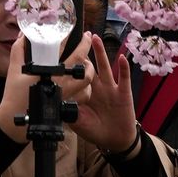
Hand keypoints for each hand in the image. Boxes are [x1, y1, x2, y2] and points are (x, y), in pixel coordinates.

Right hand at [0, 32, 96, 143]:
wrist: (16, 121)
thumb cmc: (14, 95)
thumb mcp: (14, 69)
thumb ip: (19, 50)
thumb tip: (23, 35)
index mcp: (47, 71)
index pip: (60, 48)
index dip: (67, 35)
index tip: (72, 27)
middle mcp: (59, 81)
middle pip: (80, 61)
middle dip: (86, 46)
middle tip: (87, 37)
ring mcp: (65, 93)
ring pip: (87, 79)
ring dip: (89, 68)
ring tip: (87, 61)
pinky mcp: (67, 103)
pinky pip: (84, 95)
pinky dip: (87, 87)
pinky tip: (82, 81)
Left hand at [71, 34, 138, 155]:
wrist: (115, 141)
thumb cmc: (95, 130)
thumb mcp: (78, 123)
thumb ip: (68, 113)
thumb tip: (54, 105)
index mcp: (84, 92)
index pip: (75, 74)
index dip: (69, 63)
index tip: (59, 49)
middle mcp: (96, 86)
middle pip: (88, 65)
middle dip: (83, 51)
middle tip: (76, 35)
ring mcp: (110, 88)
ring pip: (104, 66)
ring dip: (100, 52)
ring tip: (95, 38)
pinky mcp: (123, 92)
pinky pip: (123, 78)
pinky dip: (123, 68)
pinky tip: (122, 58)